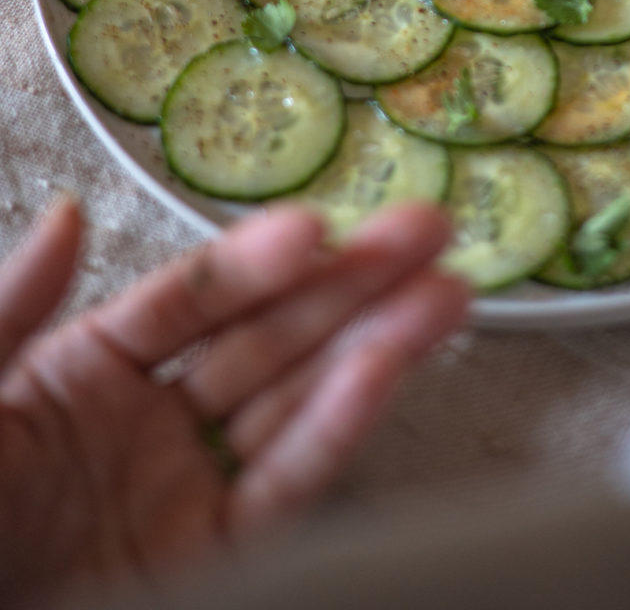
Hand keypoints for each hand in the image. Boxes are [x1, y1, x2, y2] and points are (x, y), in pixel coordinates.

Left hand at [0, 196, 466, 608]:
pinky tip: (387, 368)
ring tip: (446, 290)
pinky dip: (339, 427)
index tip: (315, 225)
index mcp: (87, 370)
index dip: (254, 263)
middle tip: (426, 227)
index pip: (192, 301)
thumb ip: (15, 306)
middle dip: (351, 282)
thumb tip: (67, 212)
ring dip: (375, 342)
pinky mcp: (213, 557)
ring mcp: (188, 489)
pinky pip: (284, 486)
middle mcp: (151, 422)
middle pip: (267, 338)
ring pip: (296, 401)